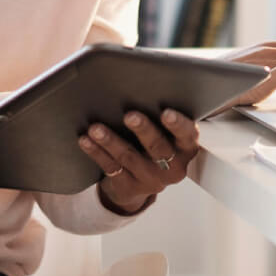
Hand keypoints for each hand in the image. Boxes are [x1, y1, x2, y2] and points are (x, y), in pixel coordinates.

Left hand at [79, 109, 198, 214]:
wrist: (140, 182)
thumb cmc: (155, 146)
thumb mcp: (168, 136)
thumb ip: (162, 117)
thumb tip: (143, 87)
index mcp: (186, 149)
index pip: (188, 135)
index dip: (178, 124)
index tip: (166, 113)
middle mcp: (173, 167)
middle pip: (157, 147)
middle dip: (143, 130)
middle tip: (130, 116)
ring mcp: (150, 180)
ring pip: (129, 157)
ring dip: (111, 140)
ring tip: (96, 128)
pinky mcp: (129, 187)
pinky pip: (111, 168)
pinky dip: (97, 152)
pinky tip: (87, 140)